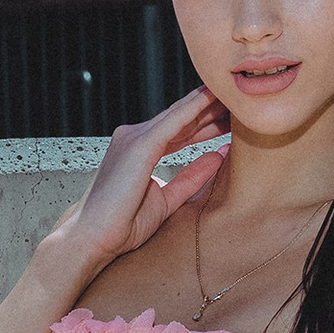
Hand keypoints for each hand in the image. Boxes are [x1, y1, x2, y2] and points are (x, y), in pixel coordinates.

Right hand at [27, 86, 228, 304]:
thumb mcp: (166, 199)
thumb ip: (190, 177)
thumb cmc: (122, 224)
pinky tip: (213, 98)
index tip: (231, 118)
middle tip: (241, 103)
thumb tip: (217, 157)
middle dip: (211, 110)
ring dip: (208, 104)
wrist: (92, 237)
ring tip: (234, 95)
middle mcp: (134, 138)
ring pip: (180, 115)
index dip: (206, 122)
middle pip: (182, 118)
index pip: (179, 130)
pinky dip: (194, 108)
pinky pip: (174, 122)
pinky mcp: (139, 145)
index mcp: (139, 150)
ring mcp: (134, 138)